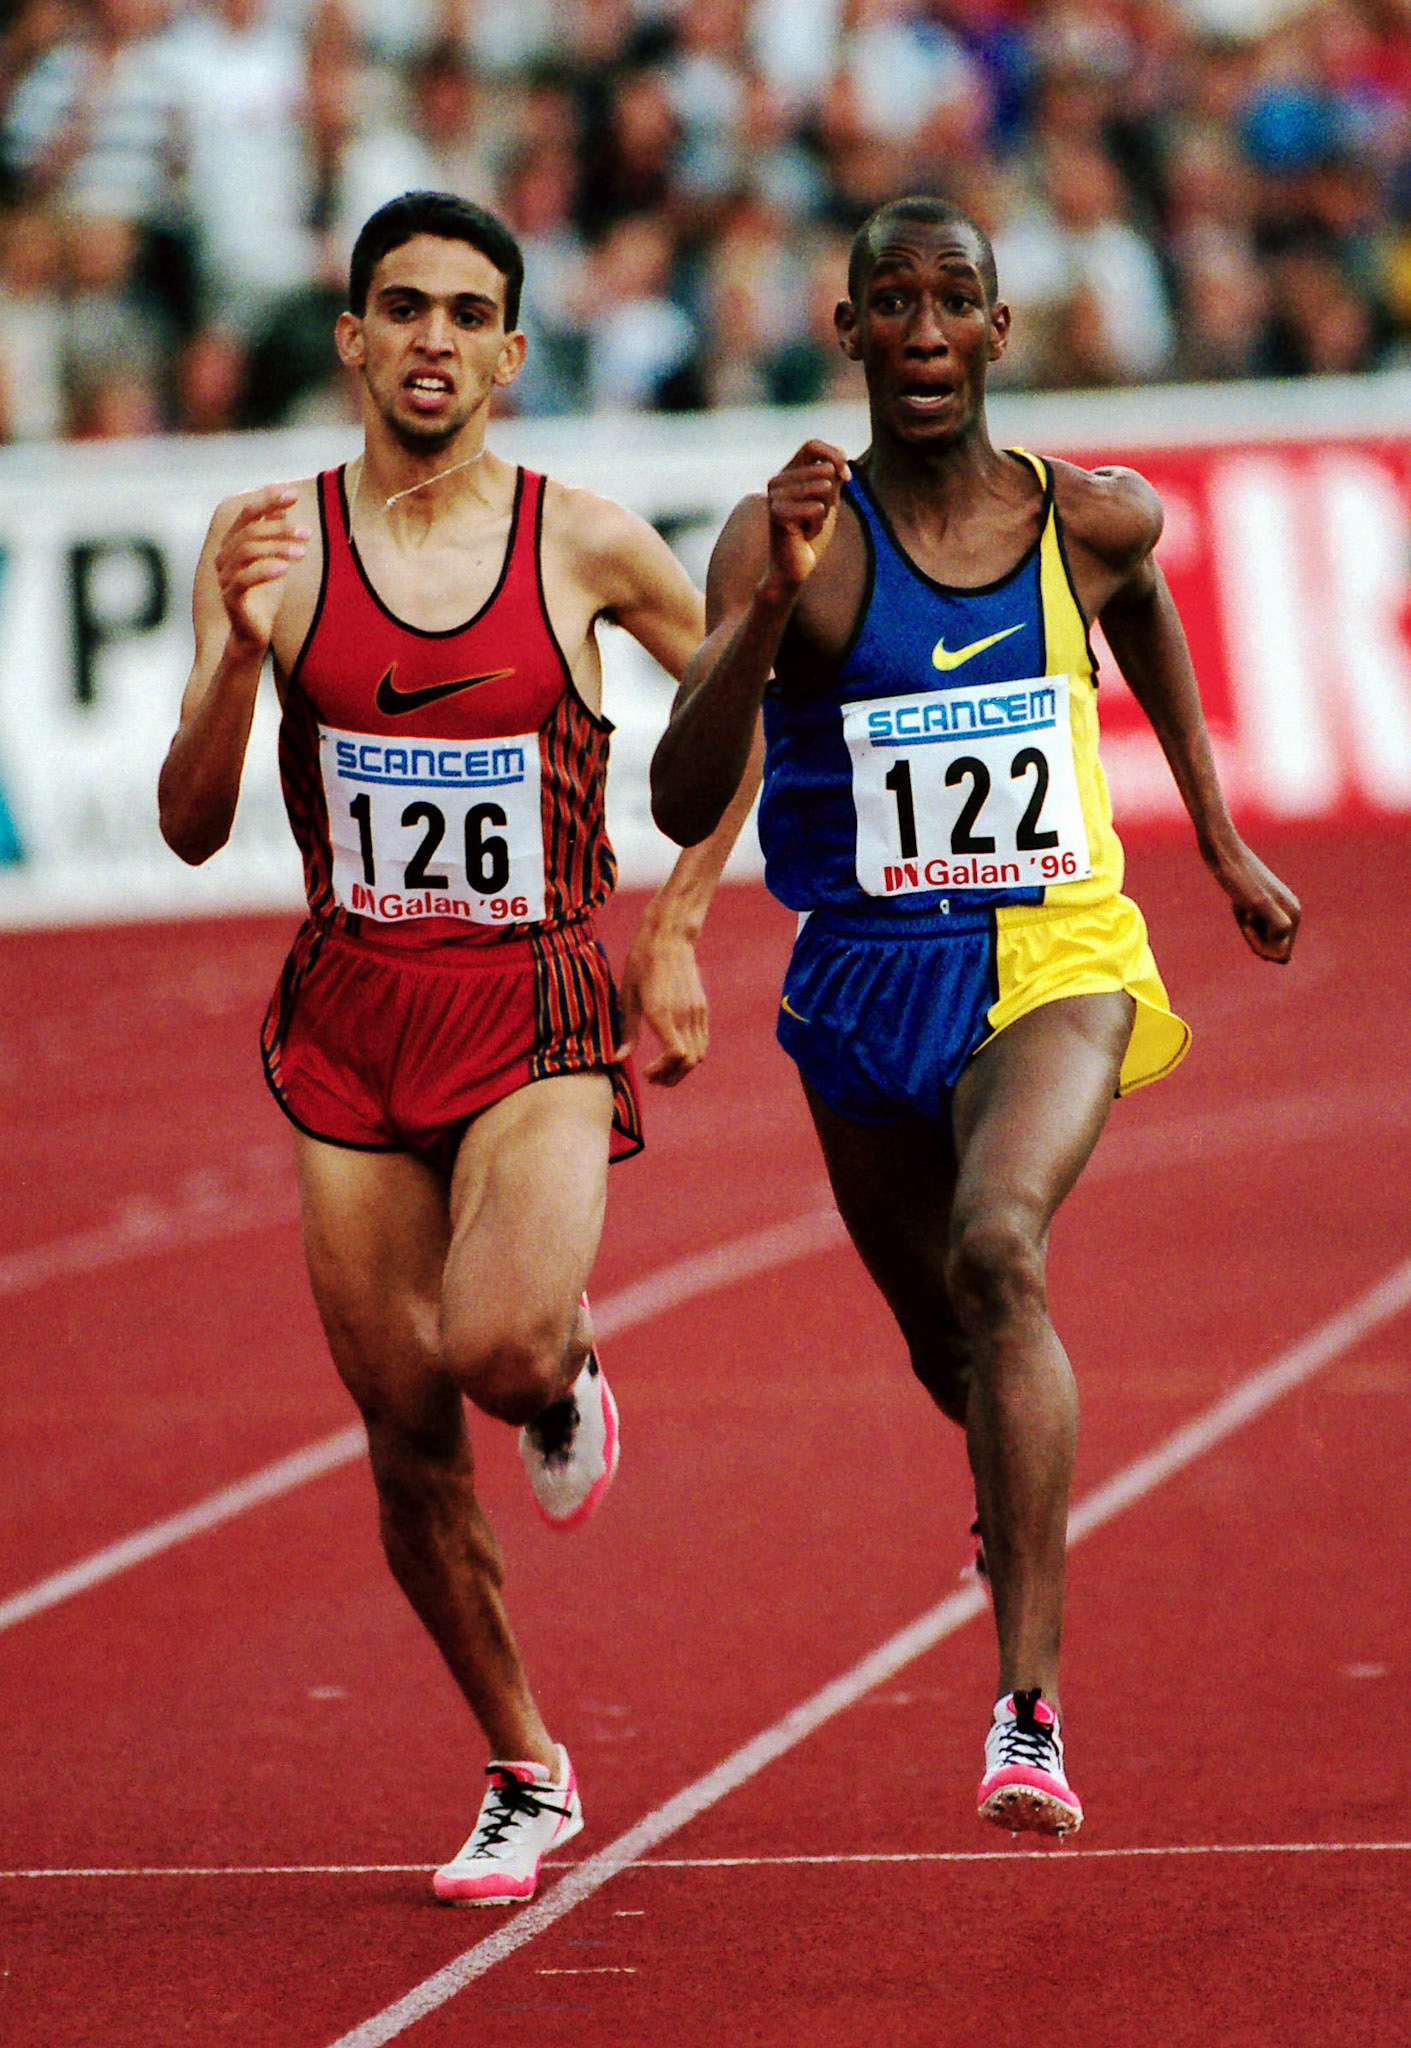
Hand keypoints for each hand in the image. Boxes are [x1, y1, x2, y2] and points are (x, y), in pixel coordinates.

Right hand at [215, 485, 308, 652]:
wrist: (253, 634)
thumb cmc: (263, 595)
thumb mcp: (274, 557)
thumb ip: (274, 530)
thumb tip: (280, 500)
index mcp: (232, 543)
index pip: (247, 513)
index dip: (268, 500)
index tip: (293, 494)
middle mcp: (224, 557)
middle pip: (250, 531)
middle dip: (280, 528)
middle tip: (307, 533)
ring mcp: (225, 577)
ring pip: (248, 552)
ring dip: (277, 548)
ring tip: (302, 553)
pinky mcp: (231, 598)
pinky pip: (246, 579)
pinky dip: (266, 570)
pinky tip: (286, 569)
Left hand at [614, 920, 708, 1086]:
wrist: (669, 937)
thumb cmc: (641, 963)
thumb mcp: (627, 996)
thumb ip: (626, 1031)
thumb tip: (619, 1059)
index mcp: (662, 1012)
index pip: (676, 1056)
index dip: (662, 1071)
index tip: (646, 1072)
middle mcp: (684, 1014)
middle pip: (689, 1061)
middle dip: (672, 1077)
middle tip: (654, 1079)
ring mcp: (697, 1011)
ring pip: (699, 1054)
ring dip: (682, 1068)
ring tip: (663, 1069)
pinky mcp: (702, 1007)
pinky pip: (702, 1040)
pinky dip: (690, 1053)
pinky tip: (673, 1051)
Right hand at [765, 441, 849, 593]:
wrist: (795, 567)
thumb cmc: (811, 534)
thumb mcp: (828, 500)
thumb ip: (833, 476)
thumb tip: (841, 450)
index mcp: (788, 472)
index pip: (812, 445)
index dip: (834, 455)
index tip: (847, 477)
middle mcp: (777, 479)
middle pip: (824, 470)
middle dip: (831, 496)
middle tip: (816, 517)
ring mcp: (774, 495)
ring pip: (823, 488)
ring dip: (824, 513)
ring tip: (809, 525)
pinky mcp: (776, 513)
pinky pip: (816, 509)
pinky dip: (817, 526)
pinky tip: (804, 535)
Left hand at [1215, 841, 1300, 962]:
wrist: (1224, 853)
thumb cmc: (1238, 878)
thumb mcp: (1257, 904)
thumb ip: (1277, 926)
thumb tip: (1287, 955)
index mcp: (1293, 915)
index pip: (1281, 954)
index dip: (1261, 947)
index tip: (1247, 926)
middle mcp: (1290, 911)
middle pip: (1272, 948)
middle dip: (1253, 937)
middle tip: (1244, 911)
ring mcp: (1277, 906)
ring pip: (1262, 937)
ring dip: (1246, 927)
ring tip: (1242, 905)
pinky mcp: (1263, 902)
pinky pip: (1253, 925)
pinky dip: (1242, 920)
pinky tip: (1239, 903)